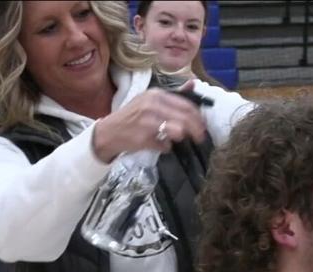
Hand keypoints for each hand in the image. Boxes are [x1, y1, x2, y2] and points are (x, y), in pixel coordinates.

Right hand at [92, 80, 206, 162]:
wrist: (109, 132)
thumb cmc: (133, 117)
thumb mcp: (151, 100)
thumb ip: (173, 94)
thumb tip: (194, 83)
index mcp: (156, 94)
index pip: (186, 105)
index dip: (198, 117)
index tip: (202, 126)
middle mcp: (152, 105)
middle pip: (185, 118)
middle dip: (197, 129)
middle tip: (200, 138)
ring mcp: (147, 121)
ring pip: (178, 131)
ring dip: (181, 137)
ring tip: (179, 139)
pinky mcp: (144, 137)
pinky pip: (165, 145)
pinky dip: (166, 147)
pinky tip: (162, 146)